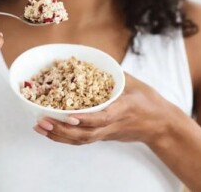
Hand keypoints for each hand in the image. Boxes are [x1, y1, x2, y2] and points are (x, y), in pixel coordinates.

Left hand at [34, 73, 180, 145]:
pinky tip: (52, 131)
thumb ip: (114, 74)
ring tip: (40, 128)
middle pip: (86, 134)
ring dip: (59, 135)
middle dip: (62, 129)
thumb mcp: (134, 83)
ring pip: (82, 140)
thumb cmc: (149, 102)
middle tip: (42, 121)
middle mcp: (113, 124)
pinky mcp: (105, 136)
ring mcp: (108, 133)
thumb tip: (92, 61)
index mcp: (123, 109)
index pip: (103, 117)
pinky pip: (84, 139)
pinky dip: (66, 137)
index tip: (69, 116)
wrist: (161, 125)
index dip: (86, 119)